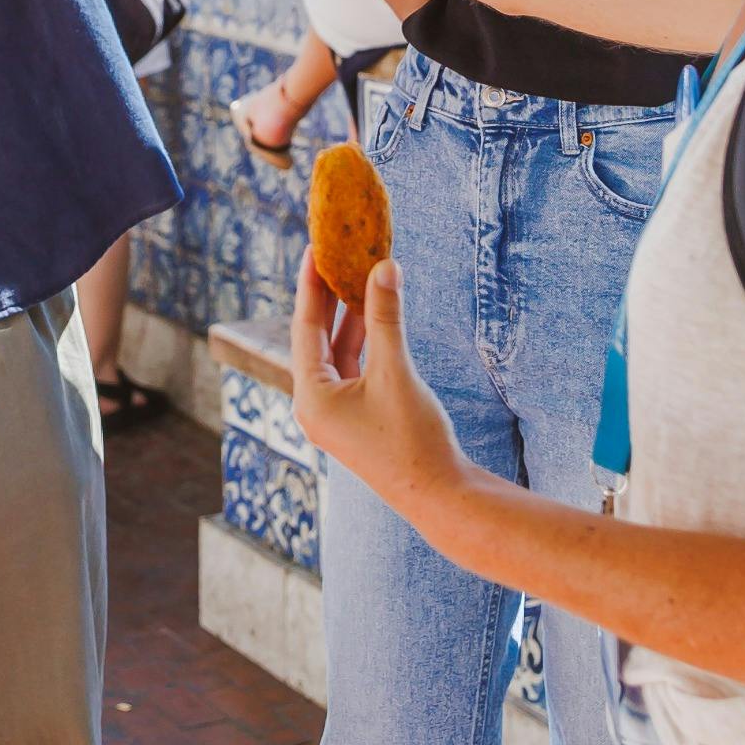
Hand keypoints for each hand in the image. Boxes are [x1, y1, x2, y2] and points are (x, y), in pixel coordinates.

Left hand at [293, 255, 464, 510]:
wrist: (440, 495)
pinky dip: (365, 342)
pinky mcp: (357, 419)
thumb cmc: (413, 438)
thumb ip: (386, 317)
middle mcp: (315, 406)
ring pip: (338, 353)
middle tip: (337, 254)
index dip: (311, 284)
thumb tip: (383, 266)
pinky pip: (354, 369)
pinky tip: (377, 314)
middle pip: (317, 338)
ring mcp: (335, 415)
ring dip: (351, 318)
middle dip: (330, 297)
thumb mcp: (397, 370)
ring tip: (362, 274)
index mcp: (311, 397)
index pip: (304, 327)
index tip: (314, 248)